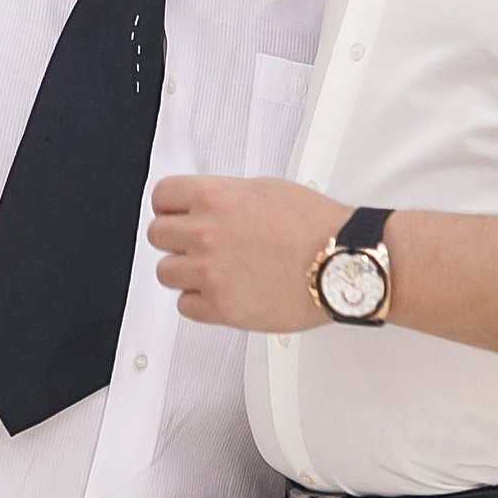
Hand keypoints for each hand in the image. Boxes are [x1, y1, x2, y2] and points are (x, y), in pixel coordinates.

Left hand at [149, 175, 346, 333]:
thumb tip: (209, 206)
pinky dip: (199, 302)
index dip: (168, 206)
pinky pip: (185, 306)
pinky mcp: (220, 308)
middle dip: (174, 239)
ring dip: (184, 272)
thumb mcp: (266, 189)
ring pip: (165, 273)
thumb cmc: (316, 226)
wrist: (341, 262)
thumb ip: (226, 197)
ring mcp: (209, 273)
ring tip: (209, 271)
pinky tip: (220, 293)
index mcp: (214, 197)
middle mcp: (205, 234)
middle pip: (157, 235)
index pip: (162, 197)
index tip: (174, 214)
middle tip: (193, 245)